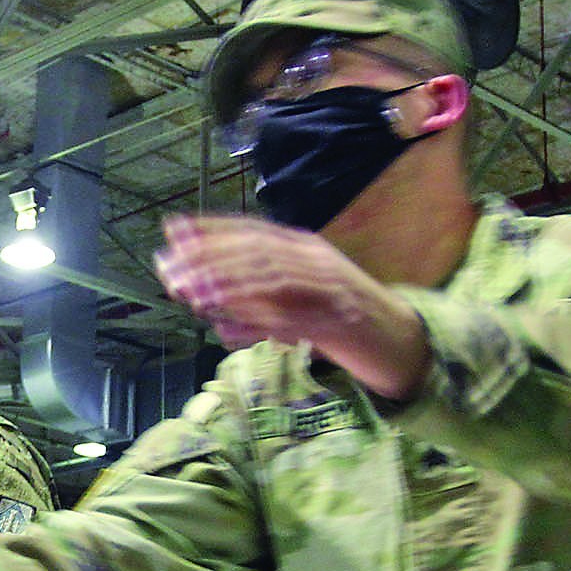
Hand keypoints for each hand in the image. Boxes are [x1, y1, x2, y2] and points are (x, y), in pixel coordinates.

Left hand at [155, 214, 429, 398]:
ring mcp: (330, 288)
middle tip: (169, 269)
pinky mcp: (338, 322)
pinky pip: (291, 318)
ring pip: (273, 277)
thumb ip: (259, 294)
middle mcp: (317, 260)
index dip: (211, 229)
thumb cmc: (342, 321)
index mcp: (307, 247)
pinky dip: (257, 320)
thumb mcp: (298, 297)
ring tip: (191, 292)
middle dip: (209, 258)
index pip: (253, 231)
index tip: (172, 231)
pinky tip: (226, 327)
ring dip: (227, 284)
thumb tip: (207, 301)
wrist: (400, 341)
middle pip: (257, 251)